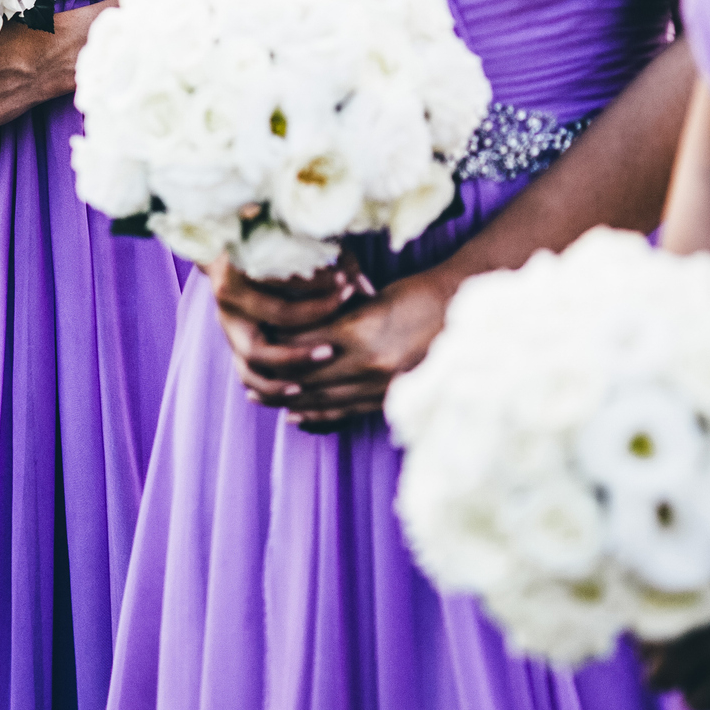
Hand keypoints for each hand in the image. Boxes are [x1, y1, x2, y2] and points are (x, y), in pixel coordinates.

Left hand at [222, 266, 456, 427]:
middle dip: (275, 377)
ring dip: (289, 401)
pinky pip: (347, 412)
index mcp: (361, 332)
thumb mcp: (372, 297)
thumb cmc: (418, 293)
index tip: (254, 341)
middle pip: (307, 377)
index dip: (277, 345)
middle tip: (246, 376)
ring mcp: (382, 385)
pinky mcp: (391, 397)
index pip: (304, 344)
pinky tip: (297, 416)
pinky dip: (319, 415)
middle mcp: (369, 364)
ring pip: (324, 399)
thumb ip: (337, 316)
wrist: (464, 311)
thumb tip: (298, 328)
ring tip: (261, 399)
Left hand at [644, 537, 709, 709]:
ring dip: (704, 700)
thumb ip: (699, 592)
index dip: (646, 651)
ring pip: (696, 703)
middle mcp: (709, 638)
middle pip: (661, 678)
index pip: (647, 642)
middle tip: (682, 676)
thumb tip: (671, 607)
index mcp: (695, 608)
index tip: (651, 652)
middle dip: (666, 680)